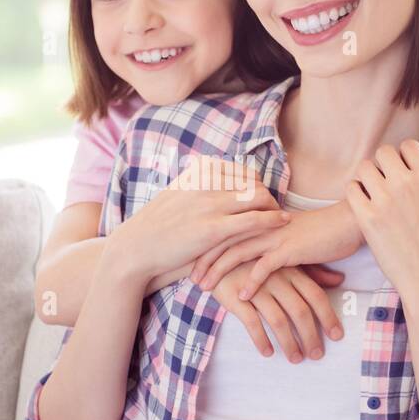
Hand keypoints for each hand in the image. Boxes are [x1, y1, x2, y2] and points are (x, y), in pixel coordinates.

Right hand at [111, 157, 288, 281]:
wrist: (135, 248)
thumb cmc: (156, 227)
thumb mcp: (176, 195)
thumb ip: (197, 186)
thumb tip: (213, 180)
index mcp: (197, 171)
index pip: (241, 171)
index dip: (256, 184)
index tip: (262, 196)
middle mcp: (205, 182)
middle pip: (254, 182)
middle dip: (268, 195)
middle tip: (277, 209)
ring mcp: (210, 204)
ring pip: (257, 197)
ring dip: (274, 207)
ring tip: (282, 218)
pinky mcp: (213, 229)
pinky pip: (252, 219)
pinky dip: (272, 219)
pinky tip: (283, 223)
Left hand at [191, 201, 361, 298]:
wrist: (346, 222)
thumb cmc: (318, 228)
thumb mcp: (286, 231)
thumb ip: (268, 238)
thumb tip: (254, 253)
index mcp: (259, 217)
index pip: (224, 228)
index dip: (205, 245)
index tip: (190, 260)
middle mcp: (262, 224)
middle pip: (224, 240)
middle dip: (204, 260)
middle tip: (189, 278)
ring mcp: (275, 235)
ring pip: (238, 252)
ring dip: (219, 271)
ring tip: (205, 287)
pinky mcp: (290, 249)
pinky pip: (265, 266)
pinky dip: (251, 281)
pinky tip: (241, 295)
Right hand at [208, 260, 344, 361]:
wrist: (215, 251)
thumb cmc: (257, 259)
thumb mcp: (285, 260)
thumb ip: (313, 272)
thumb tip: (340, 280)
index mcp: (291, 270)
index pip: (315, 296)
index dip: (328, 317)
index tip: (337, 337)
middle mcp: (276, 278)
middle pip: (300, 311)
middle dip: (311, 336)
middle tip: (317, 355)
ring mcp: (255, 287)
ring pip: (278, 320)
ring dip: (289, 343)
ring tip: (296, 359)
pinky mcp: (235, 296)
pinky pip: (252, 322)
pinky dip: (261, 340)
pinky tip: (268, 352)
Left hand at [344, 137, 418, 305]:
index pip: (408, 146)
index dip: (406, 157)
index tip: (406, 173)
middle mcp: (406, 184)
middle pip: (384, 153)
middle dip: (386, 164)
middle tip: (389, 183)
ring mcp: (385, 201)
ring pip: (365, 168)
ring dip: (369, 176)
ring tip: (376, 192)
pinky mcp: (367, 219)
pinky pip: (351, 189)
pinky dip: (356, 193)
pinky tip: (366, 205)